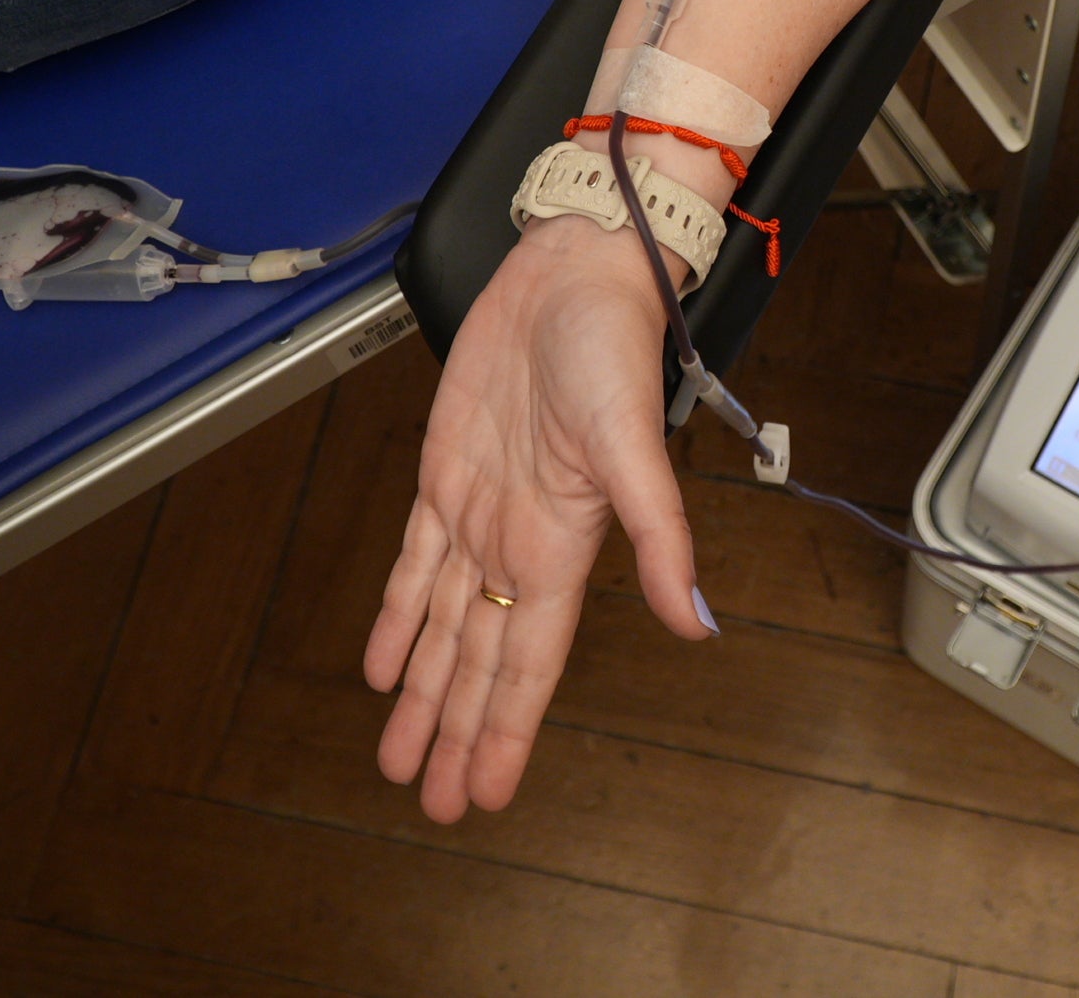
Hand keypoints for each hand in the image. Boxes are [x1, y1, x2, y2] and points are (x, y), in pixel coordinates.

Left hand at [363, 212, 715, 821]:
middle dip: (456, 732)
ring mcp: (478, 513)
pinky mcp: (445, 472)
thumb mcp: (636, 449)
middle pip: (477, 662)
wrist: (573, 273)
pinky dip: (397, 614)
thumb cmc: (613, 349)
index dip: (503, 731)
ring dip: (423, 691)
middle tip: (433, 805)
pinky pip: (414, 561)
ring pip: (441, 625)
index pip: (525, 665)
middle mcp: (516, 544)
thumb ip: (661, 539)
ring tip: (400, 757)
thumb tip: (696, 624)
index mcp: (560, 549)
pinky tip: (382, 662)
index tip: (486, 796)